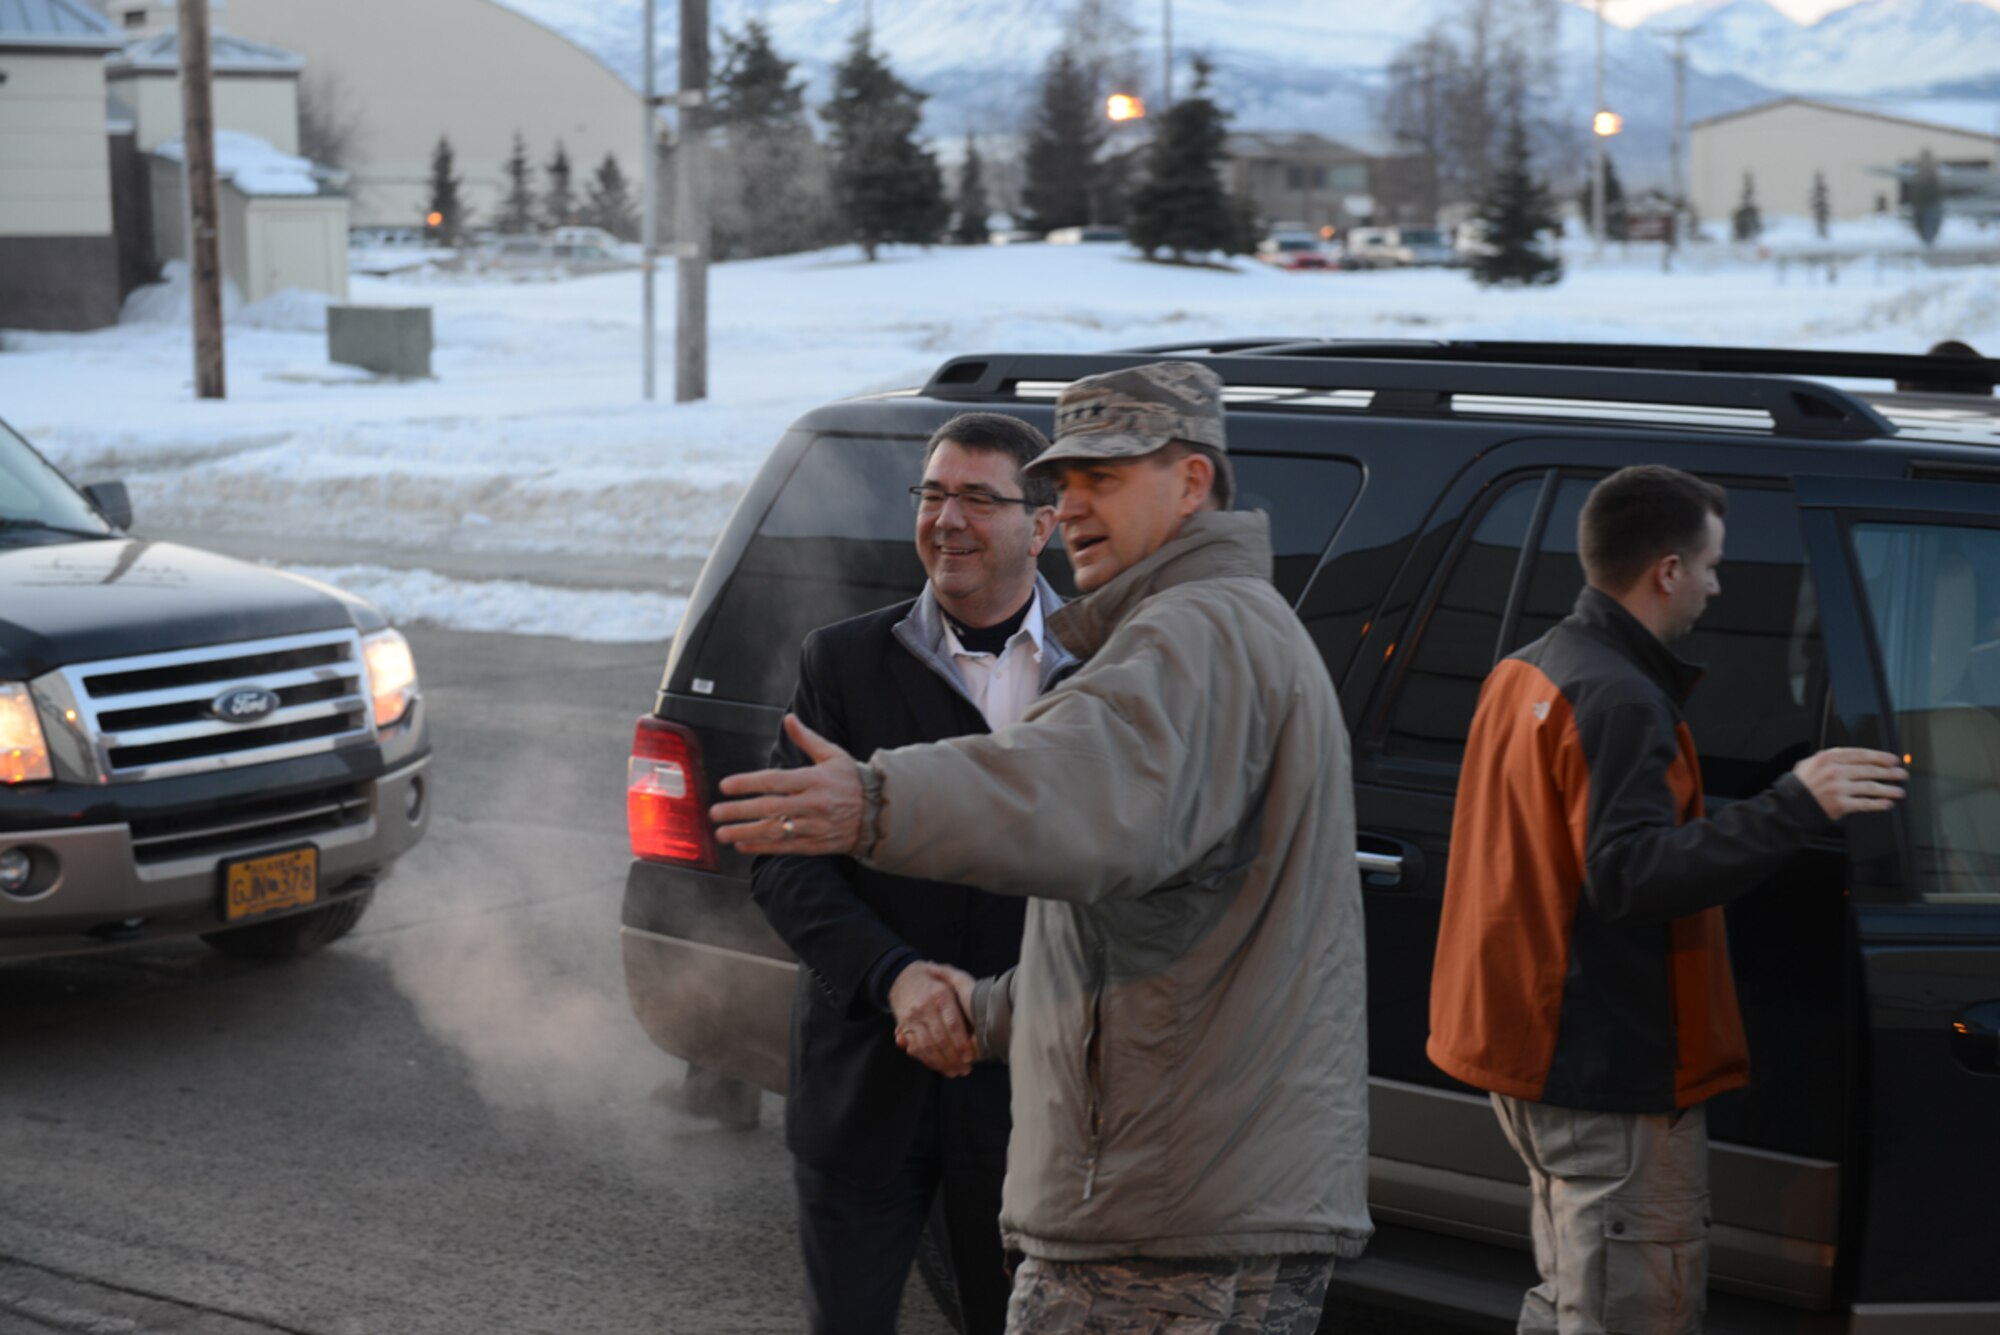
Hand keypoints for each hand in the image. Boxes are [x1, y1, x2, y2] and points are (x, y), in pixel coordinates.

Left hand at [711, 715, 865, 855]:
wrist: (879, 812)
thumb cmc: (852, 780)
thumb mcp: (833, 755)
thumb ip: (807, 738)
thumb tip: (790, 719)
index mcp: (814, 780)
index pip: (774, 781)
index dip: (747, 784)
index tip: (726, 785)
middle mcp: (813, 804)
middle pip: (769, 808)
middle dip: (738, 811)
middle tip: (715, 812)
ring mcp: (814, 826)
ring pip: (774, 831)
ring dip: (745, 833)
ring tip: (722, 833)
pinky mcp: (816, 844)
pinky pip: (785, 847)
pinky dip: (762, 847)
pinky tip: (743, 845)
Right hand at [892, 962, 978, 1077]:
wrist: (904, 977)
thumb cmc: (935, 983)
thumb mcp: (951, 979)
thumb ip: (967, 994)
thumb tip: (974, 1013)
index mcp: (942, 995)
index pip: (953, 1024)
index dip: (961, 1043)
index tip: (970, 1056)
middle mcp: (926, 1007)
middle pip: (940, 1039)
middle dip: (953, 1058)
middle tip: (965, 1069)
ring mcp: (913, 1017)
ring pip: (927, 1046)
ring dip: (941, 1063)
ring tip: (955, 1071)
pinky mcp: (905, 1026)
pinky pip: (916, 1047)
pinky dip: (927, 1060)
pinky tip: (939, 1066)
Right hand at [1792, 747, 1907, 819]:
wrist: (1790, 806)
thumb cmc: (1800, 786)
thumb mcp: (1810, 764)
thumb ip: (1829, 759)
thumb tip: (1850, 758)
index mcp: (1828, 758)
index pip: (1861, 754)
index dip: (1880, 756)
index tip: (1893, 760)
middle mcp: (1835, 771)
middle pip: (1869, 770)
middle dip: (1889, 772)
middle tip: (1901, 774)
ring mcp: (1839, 788)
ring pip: (1871, 787)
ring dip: (1888, 789)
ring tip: (1899, 791)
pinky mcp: (1841, 804)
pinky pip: (1865, 803)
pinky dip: (1878, 804)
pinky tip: (1887, 803)